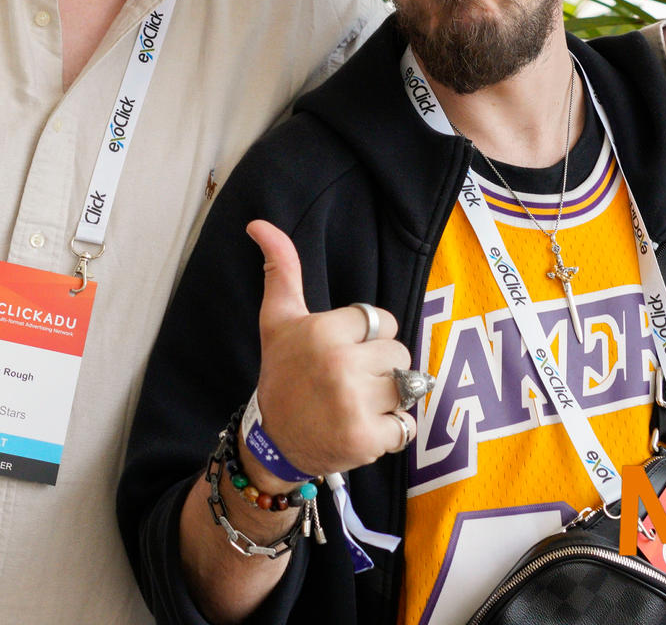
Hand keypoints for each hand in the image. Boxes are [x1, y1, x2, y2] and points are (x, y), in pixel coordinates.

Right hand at [249, 221, 412, 483]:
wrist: (273, 442)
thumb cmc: (282, 374)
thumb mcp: (278, 320)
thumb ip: (281, 269)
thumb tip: (259, 223)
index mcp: (322, 331)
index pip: (382, 321)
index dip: (368, 338)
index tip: (342, 352)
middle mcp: (339, 365)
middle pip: (399, 352)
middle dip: (380, 368)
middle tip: (347, 382)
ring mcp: (354, 404)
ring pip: (407, 387)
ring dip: (388, 400)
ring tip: (357, 404)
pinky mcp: (366, 439)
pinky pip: (406, 425)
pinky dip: (390, 431)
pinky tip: (361, 428)